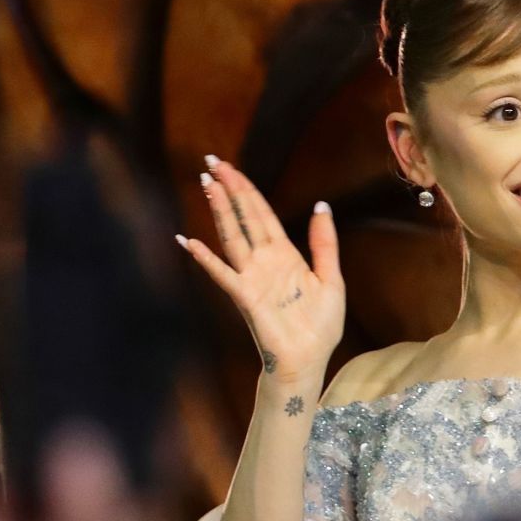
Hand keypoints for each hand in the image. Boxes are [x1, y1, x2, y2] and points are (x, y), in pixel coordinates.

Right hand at [178, 157, 343, 382]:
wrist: (311, 359)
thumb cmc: (320, 325)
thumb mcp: (331, 277)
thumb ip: (324, 243)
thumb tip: (321, 206)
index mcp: (285, 255)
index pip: (261, 214)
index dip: (247, 190)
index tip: (230, 167)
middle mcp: (264, 262)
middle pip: (243, 217)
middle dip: (230, 189)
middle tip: (211, 161)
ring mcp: (252, 278)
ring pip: (232, 237)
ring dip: (219, 211)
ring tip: (207, 185)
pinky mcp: (246, 298)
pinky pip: (223, 274)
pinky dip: (206, 259)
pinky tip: (190, 241)